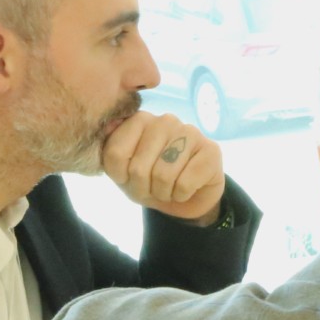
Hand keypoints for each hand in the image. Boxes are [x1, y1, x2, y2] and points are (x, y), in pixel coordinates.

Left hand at [102, 112, 226, 224]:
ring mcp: (190, 132)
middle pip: (139, 168)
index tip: (131, 178)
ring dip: (163, 193)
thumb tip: (108, 127)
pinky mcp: (211, 150)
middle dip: (144, 189)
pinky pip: (185, 183)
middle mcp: (165, 120)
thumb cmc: (151, 182)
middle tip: (153, 189)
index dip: (122, 177)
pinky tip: (186, 189)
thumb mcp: (122, 173)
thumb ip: (112, 154)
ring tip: (169, 189)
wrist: (186, 199)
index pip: (116, 153)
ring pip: (163, 176)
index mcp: (139, 120)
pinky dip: (181, 195)